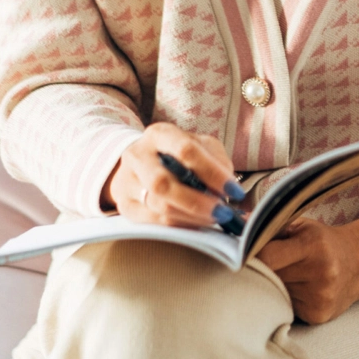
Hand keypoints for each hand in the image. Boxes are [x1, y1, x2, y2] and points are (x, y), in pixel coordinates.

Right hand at [102, 122, 242, 230]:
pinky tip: (196, 222)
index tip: (233, 190)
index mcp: (160, 134)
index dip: (212, 173)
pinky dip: (180, 224)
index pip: (186, 151)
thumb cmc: (177, 154)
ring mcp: (127, 182)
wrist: (139, 164)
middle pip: (163, 183)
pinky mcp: (124, 206)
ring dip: (192, 216)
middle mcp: (137, 156)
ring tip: (213, 217)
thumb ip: (217, 161)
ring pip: (159, 206)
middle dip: (198, 202)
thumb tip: (230, 187)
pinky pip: (154, 222)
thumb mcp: (199, 146)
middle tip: (222, 211)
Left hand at [256, 201, 358, 323]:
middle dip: (264, 271)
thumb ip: (272, 229)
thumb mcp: (303, 226)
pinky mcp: (319, 314)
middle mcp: (320, 271)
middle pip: (270, 277)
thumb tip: (237, 233)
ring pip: (276, 294)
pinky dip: (287, 300)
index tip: (247, 254)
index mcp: (314, 244)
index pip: (267, 256)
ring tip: (291, 275)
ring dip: (276, 286)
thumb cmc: (324, 241)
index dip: (253, 256)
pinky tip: (301, 289)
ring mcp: (321, 296)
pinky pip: (287, 308)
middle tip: (269, 264)